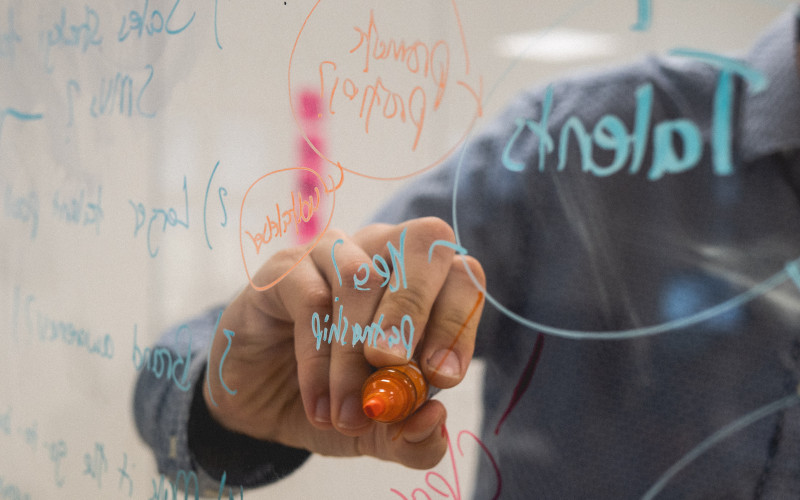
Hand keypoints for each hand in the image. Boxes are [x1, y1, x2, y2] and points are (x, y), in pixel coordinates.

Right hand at [204, 217, 484, 468]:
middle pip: (423, 243)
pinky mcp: (286, 269)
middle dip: (414, 312)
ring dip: (356, 354)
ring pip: (362, 278)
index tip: (441, 379)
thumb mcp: (381, 433)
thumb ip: (415, 438)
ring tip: (349, 415)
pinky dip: (319, 359)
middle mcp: (385, 254)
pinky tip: (318, 405)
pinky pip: (311, 299)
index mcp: (425, 284)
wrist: (261, 403)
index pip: (464, 276)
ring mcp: (335, 253)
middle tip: (393, 369)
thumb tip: (434, 418)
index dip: (459, 322)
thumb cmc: (335, 400)